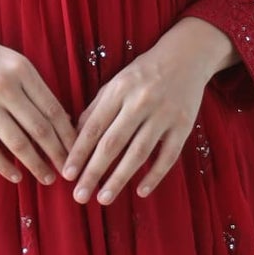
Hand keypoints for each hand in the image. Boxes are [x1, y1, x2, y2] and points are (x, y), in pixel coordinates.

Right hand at [0, 0, 75, 184]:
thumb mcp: (14, 61)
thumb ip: (35, 88)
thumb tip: (61, 120)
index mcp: (22, 71)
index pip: (53, 109)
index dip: (69, 134)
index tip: (78, 150)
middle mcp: (4, 87)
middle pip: (39, 129)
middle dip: (58, 154)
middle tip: (69, 171)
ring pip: (17, 142)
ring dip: (36, 164)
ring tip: (48, 177)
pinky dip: (4, 165)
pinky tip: (16, 176)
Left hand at [61, 16, 235, 205]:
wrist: (186, 55)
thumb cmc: (143, 73)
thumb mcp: (116, 84)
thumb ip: (95, 109)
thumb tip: (72, 136)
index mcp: (119, 91)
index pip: (93, 127)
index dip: (79, 152)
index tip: (67, 175)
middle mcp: (140, 102)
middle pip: (113, 143)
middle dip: (94, 172)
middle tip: (79, 196)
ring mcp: (164, 114)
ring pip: (138, 152)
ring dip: (119, 178)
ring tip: (104, 199)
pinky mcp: (184, 125)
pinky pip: (168, 155)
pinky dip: (155, 174)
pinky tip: (140, 191)